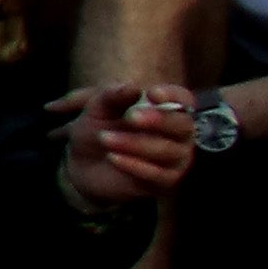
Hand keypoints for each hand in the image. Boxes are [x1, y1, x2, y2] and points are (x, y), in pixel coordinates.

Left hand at [52, 83, 201, 205]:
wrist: (83, 165)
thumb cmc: (99, 129)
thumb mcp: (98, 109)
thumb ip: (112, 96)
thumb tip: (132, 87)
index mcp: (168, 110)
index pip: (184, 99)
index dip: (172, 95)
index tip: (151, 93)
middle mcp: (179, 134)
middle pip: (183, 125)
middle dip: (158, 120)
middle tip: (131, 117)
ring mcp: (175, 159)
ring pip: (167, 151)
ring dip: (135, 144)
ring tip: (105, 138)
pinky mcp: (164, 181)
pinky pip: (157, 174)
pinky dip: (134, 165)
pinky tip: (113, 157)